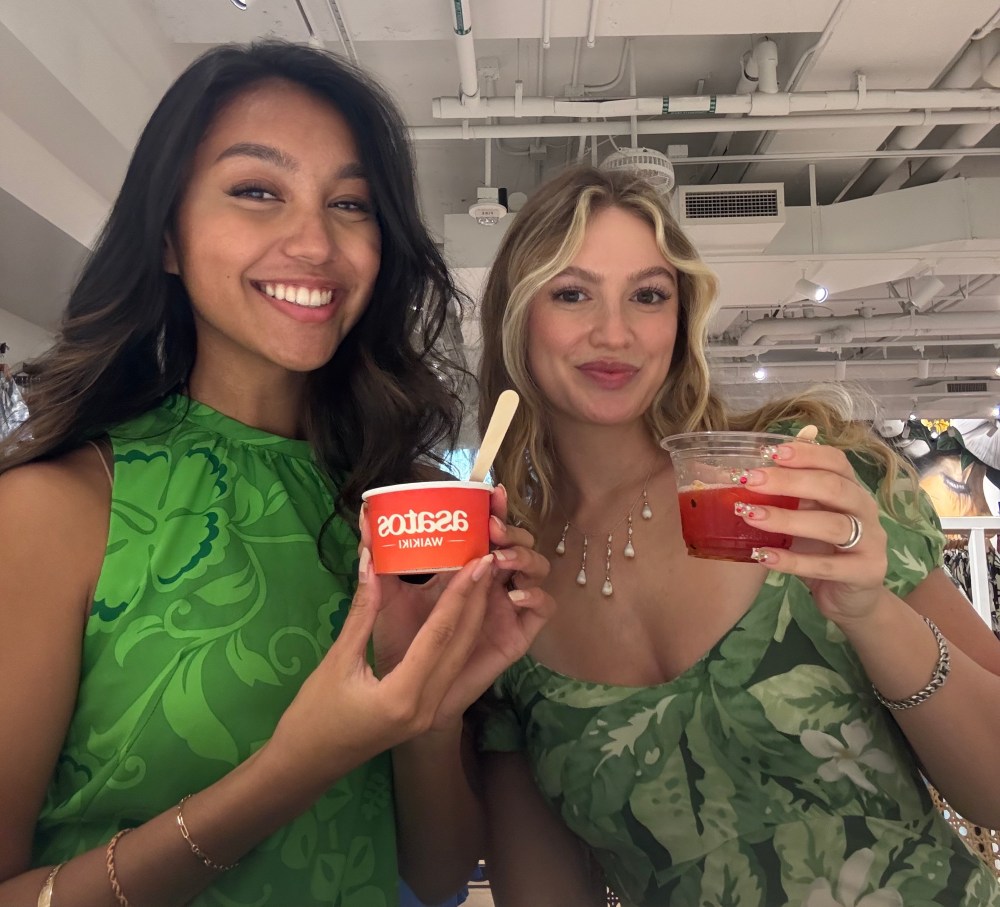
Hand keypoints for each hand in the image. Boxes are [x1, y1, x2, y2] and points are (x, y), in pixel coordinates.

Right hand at [268, 552, 493, 785]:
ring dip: (471, 618)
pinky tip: (461, 613)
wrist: (305, 764)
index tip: (476, 562)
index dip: (459, 594)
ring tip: (480, 580)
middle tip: (487, 561)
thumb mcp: (337, 660)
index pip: (440, 634)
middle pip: (459, 645)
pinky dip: (457, 637)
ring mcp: (429, 713)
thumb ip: (361, 613)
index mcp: (403, 695)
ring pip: (458, 657)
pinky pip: (449, 669)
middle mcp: (425, 706)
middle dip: (475, 601)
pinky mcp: (425, 712)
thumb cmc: (313, 715)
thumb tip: (371, 563)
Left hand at [366, 486, 555, 727]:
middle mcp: (491, 585)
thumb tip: (367, 523)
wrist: (398, 698)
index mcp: (463, 571)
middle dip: (511, 530)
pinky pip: (542, 611)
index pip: (486, 532)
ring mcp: (508, 610)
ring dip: (524, 558)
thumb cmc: (395, 644)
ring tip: (500, 558)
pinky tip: (514, 595)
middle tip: (492, 526)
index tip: (490, 491)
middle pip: (517, 545)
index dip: (494, 510)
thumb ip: (380, 567)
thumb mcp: (386, 601)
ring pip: (537, 572)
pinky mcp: (517, 637)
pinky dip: (536, 597)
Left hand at [733, 433, 888, 624]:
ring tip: (750, 515)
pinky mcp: (866, 573)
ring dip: (786, 519)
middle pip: (832, 487)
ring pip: (831, 525)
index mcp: (851, 489)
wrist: (850, 597)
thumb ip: (789, 493)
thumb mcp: (806, 516)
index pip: (835, 462)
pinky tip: (763, 555)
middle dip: (788, 481)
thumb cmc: (822, 549)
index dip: (805, 454)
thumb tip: (754, 465)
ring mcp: (870, 542)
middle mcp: (865, 510)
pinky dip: (792, 561)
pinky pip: (826, 566)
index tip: (770, 452)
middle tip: (750, 481)